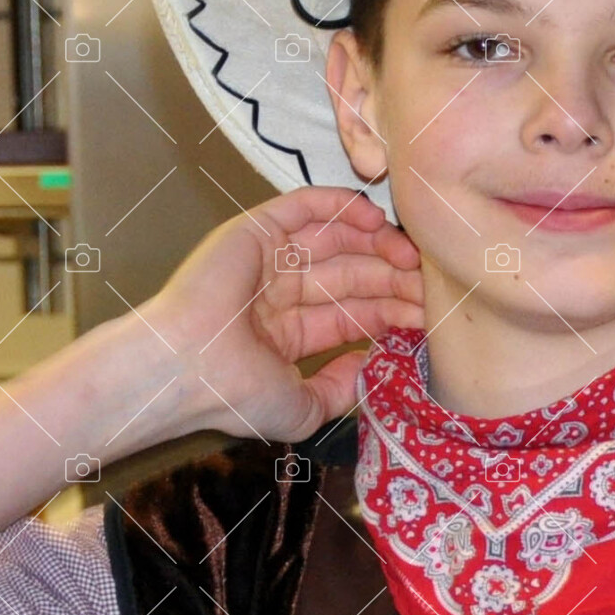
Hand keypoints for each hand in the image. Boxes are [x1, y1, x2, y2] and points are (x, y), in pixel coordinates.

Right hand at [132, 187, 423, 443]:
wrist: (183, 369)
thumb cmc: (234, 395)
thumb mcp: (303, 408)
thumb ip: (340, 390)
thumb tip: (371, 367)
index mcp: (286, 334)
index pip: (352, 313)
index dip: (392, 311)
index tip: (430, 313)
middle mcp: (278, 294)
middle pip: (351, 275)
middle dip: (393, 277)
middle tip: (431, 281)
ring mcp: (267, 261)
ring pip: (334, 240)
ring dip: (376, 242)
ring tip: (410, 252)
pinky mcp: (254, 230)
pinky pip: (303, 208)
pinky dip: (340, 206)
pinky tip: (375, 218)